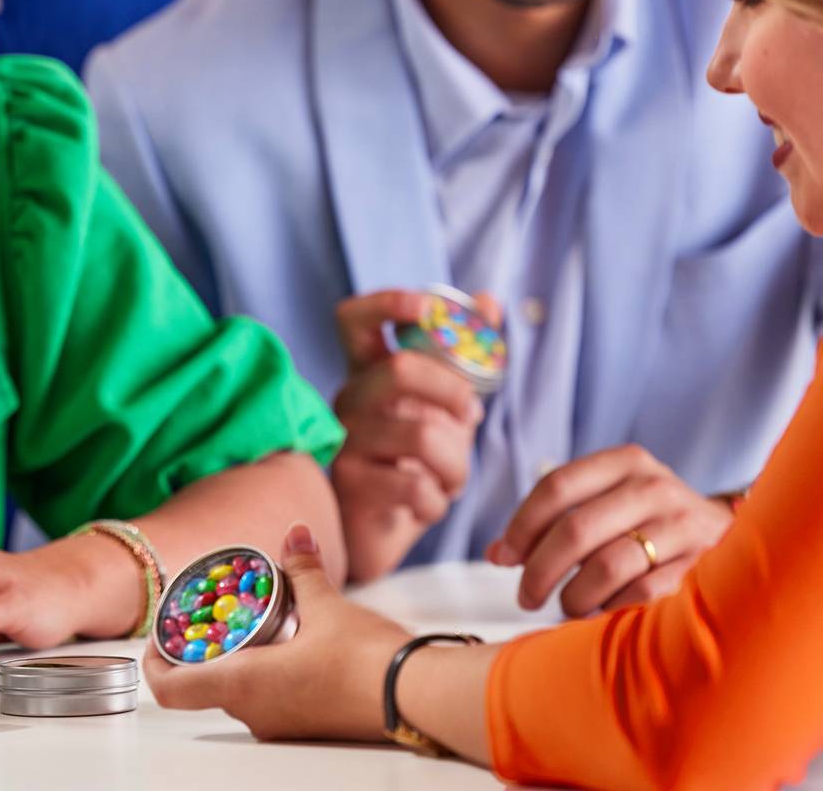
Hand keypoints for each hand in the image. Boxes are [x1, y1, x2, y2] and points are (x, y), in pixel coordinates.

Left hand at [144, 524, 409, 741]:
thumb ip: (303, 568)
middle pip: (205, 686)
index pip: (171, 689)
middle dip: (206, 648)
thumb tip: (296, 532)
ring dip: (241, 657)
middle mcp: (256, 714)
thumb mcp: (327, 603)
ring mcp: (282, 726)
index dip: (154, 661)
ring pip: (241, 692)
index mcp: (246, 685)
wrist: (418, 697)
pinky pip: (271, 699)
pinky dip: (268, 669)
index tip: (159, 633)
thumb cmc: (368, 658)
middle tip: (214, 612)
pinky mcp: (308, 726)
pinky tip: (290, 641)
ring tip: (256, 617)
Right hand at [330, 290, 486, 581]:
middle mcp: (348, 397)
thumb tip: (490, 300)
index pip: (354, 318)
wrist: (379, 532)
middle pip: (402, 369)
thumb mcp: (443, 409)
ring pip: (420, 435)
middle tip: (470, 415)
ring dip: (456, 465)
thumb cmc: (411, 463)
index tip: (427, 306)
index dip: (387, 302)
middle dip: (453, 392)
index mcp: (368, 372)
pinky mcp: (349, 483)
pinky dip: (438, 500)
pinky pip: (414, 485)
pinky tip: (430, 504)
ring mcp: (344, 439)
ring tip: (452, 480)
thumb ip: (462, 360)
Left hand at [486, 444, 735, 615]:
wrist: (737, 540)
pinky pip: (641, 595)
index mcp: (624, 462)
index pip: (555, 487)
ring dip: (575, 595)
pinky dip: (612, 609)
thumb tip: (495, 554)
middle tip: (525, 595)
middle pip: (576, 528)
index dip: (521, 526)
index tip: (503, 558)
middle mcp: (654, 486)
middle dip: (540, 569)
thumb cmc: (650, 523)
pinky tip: (603, 613)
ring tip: (565, 605)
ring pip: (606, 566)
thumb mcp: (607, 503)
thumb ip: (552, 521)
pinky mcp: (703, 566)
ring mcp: (682, 525)